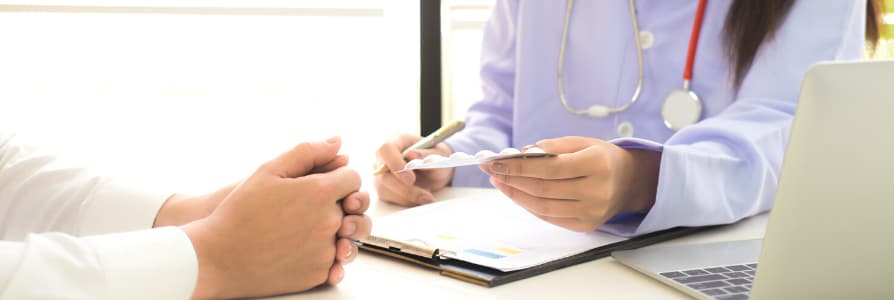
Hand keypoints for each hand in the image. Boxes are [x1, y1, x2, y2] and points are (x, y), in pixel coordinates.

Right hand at [181, 137, 364, 298]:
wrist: (217, 258)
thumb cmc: (239, 212)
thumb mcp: (268, 171)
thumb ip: (307, 153)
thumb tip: (337, 141)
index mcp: (320, 192)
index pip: (353, 178)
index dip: (339, 178)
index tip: (323, 183)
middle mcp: (329, 222)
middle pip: (355, 208)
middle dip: (341, 203)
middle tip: (314, 207)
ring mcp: (326, 251)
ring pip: (349, 235)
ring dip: (337, 230)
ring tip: (309, 228)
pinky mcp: (319, 274)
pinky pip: (336, 261)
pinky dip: (325, 254)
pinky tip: (303, 247)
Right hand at [374, 134, 453, 205]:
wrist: (434, 168)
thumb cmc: (435, 156)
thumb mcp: (438, 153)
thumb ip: (426, 154)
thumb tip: (412, 156)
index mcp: (395, 140)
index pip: (386, 150)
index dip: (395, 164)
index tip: (411, 178)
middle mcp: (383, 157)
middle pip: (383, 174)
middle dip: (404, 188)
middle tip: (426, 195)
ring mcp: (380, 173)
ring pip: (385, 188)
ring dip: (408, 196)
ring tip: (428, 197)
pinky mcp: (382, 188)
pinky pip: (389, 198)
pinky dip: (406, 201)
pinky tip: (420, 198)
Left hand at [479, 136, 659, 231]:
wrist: (629, 182)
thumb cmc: (602, 158)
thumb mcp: (583, 142)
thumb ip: (554, 145)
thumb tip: (523, 152)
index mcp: (597, 165)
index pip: (549, 167)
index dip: (519, 166)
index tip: (496, 161)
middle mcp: (596, 191)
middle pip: (543, 188)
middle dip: (512, 179)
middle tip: (491, 169)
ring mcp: (591, 212)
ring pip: (542, 206)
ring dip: (515, 194)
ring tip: (499, 181)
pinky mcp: (586, 225)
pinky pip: (549, 217)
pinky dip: (529, 205)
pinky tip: (516, 193)